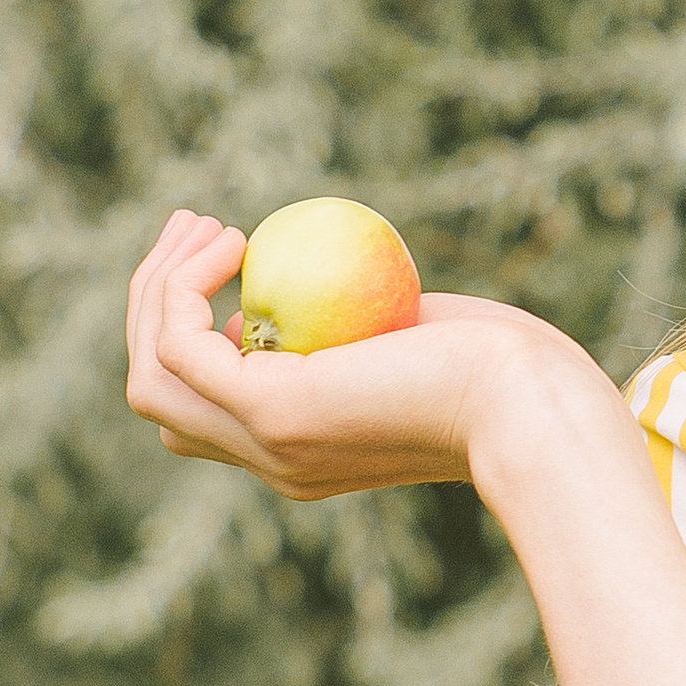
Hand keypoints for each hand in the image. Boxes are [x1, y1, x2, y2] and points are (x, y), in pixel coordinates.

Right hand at [124, 207, 609, 501]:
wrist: (535, 406)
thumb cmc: (506, 367)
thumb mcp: (415, 337)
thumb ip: (355, 326)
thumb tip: (310, 277)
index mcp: (298, 452)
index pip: (200, 409)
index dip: (189, 332)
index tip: (228, 256)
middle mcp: (269, 461)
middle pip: (156, 394)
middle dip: (153, 303)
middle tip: (195, 225)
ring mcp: (265, 442)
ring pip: (151, 374)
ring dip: (157, 290)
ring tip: (205, 226)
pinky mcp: (272, 411)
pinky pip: (182, 346)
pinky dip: (187, 288)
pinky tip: (235, 243)